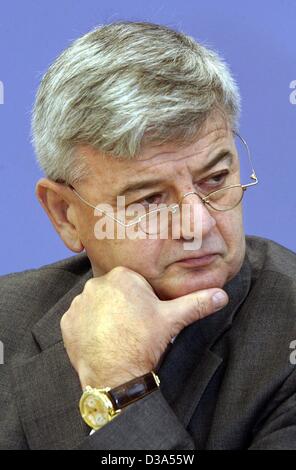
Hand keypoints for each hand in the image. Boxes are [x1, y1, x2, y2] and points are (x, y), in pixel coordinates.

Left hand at [61, 266, 227, 388]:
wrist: (116, 375)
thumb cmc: (144, 342)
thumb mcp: (173, 319)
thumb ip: (197, 303)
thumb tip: (223, 294)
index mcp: (122, 277)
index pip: (133, 283)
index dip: (142, 300)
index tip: (145, 316)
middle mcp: (96, 284)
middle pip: (113, 292)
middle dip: (122, 306)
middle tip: (133, 327)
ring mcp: (79, 303)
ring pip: (96, 304)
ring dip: (104, 315)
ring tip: (117, 335)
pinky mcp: (67, 321)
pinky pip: (79, 319)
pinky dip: (88, 327)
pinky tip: (101, 340)